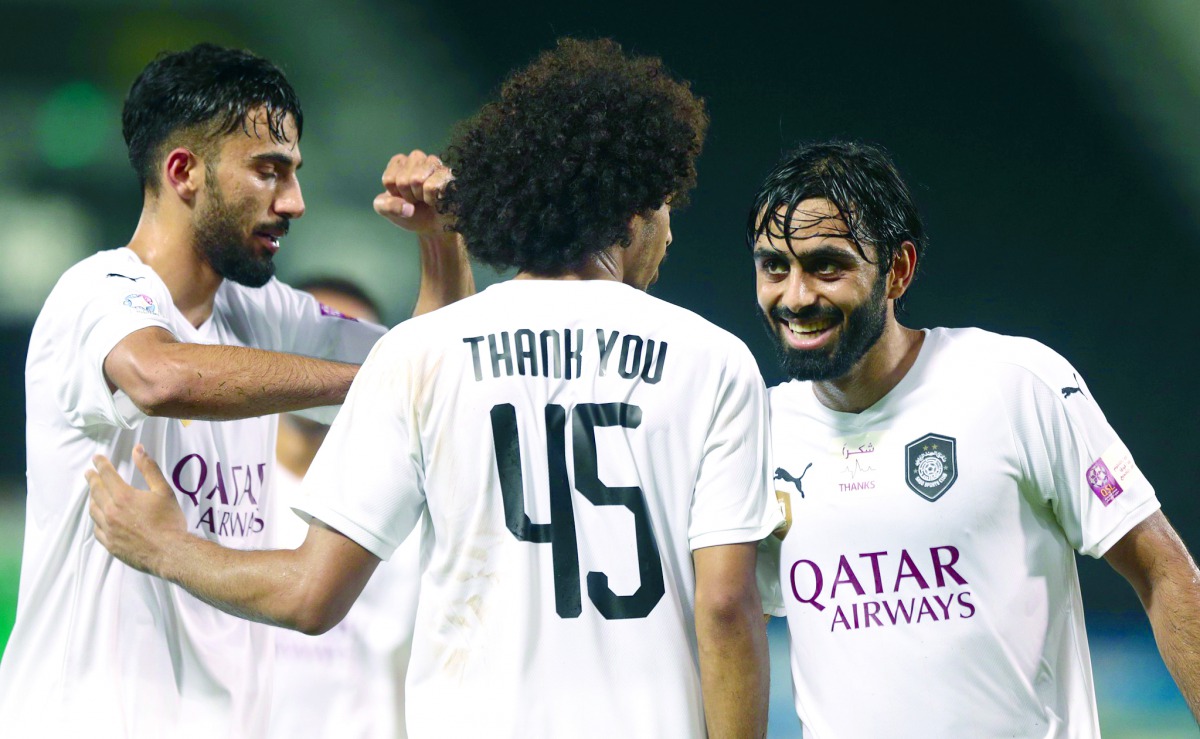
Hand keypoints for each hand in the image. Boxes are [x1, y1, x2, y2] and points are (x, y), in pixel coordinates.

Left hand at [87, 444, 186, 574]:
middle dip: (92, 480)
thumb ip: (149, 469)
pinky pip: (97, 530)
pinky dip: (96, 520)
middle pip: (96, 491)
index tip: (96, 458)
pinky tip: (99, 519)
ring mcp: (108, 530)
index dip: (101, 465)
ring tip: (93, 494)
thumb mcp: (164, 490)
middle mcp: (111, 512)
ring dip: (92, 499)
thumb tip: (138, 450)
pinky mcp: (110, 544)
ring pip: (93, 511)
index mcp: (123, 496)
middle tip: (89, 473)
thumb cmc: (169, 521)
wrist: (170, 552)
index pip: (107, 475)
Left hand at [374, 150, 453, 234]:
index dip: (395, 195)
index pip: (389, 179)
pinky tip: (437, 199)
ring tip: (426, 198)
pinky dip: (431, 199)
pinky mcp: (449, 174)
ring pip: (416, 179)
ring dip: (420, 197)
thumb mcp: (388, 211)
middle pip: (402, 180)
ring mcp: (434, 163)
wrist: (435, 226)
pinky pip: (432, 186)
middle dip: (409, 197)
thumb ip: (385, 206)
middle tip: (417, 200)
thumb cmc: (412, 213)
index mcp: (399, 162)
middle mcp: (417, 158)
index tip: (403, 197)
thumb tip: (406, 208)